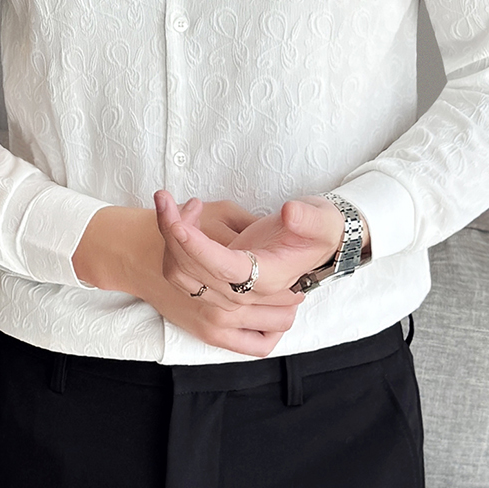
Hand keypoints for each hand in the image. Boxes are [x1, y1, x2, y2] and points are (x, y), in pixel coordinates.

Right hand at [71, 203, 300, 356]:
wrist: (137, 252)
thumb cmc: (182, 228)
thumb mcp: (222, 213)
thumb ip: (255, 225)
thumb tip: (287, 231)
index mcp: (232, 267)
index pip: (284, 279)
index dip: (301, 270)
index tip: (303, 259)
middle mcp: (226, 299)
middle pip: (285, 302)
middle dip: (297, 287)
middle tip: (300, 275)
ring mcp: (218, 321)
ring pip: (278, 324)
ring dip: (288, 309)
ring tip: (289, 292)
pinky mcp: (210, 334)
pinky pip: (256, 346)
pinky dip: (271, 335)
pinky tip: (273, 317)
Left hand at [155, 190, 347, 302]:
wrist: (320, 242)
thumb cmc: (321, 229)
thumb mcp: (324, 221)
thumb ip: (309, 219)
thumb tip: (290, 213)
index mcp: (269, 278)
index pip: (225, 269)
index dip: (199, 248)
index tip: (178, 224)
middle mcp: (245, 291)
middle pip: (194, 272)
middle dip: (172, 231)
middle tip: (164, 196)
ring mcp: (228, 289)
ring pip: (182, 274)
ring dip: (168, 236)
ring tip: (172, 201)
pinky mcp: (218, 279)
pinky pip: (183, 269)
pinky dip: (173, 242)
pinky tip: (186, 214)